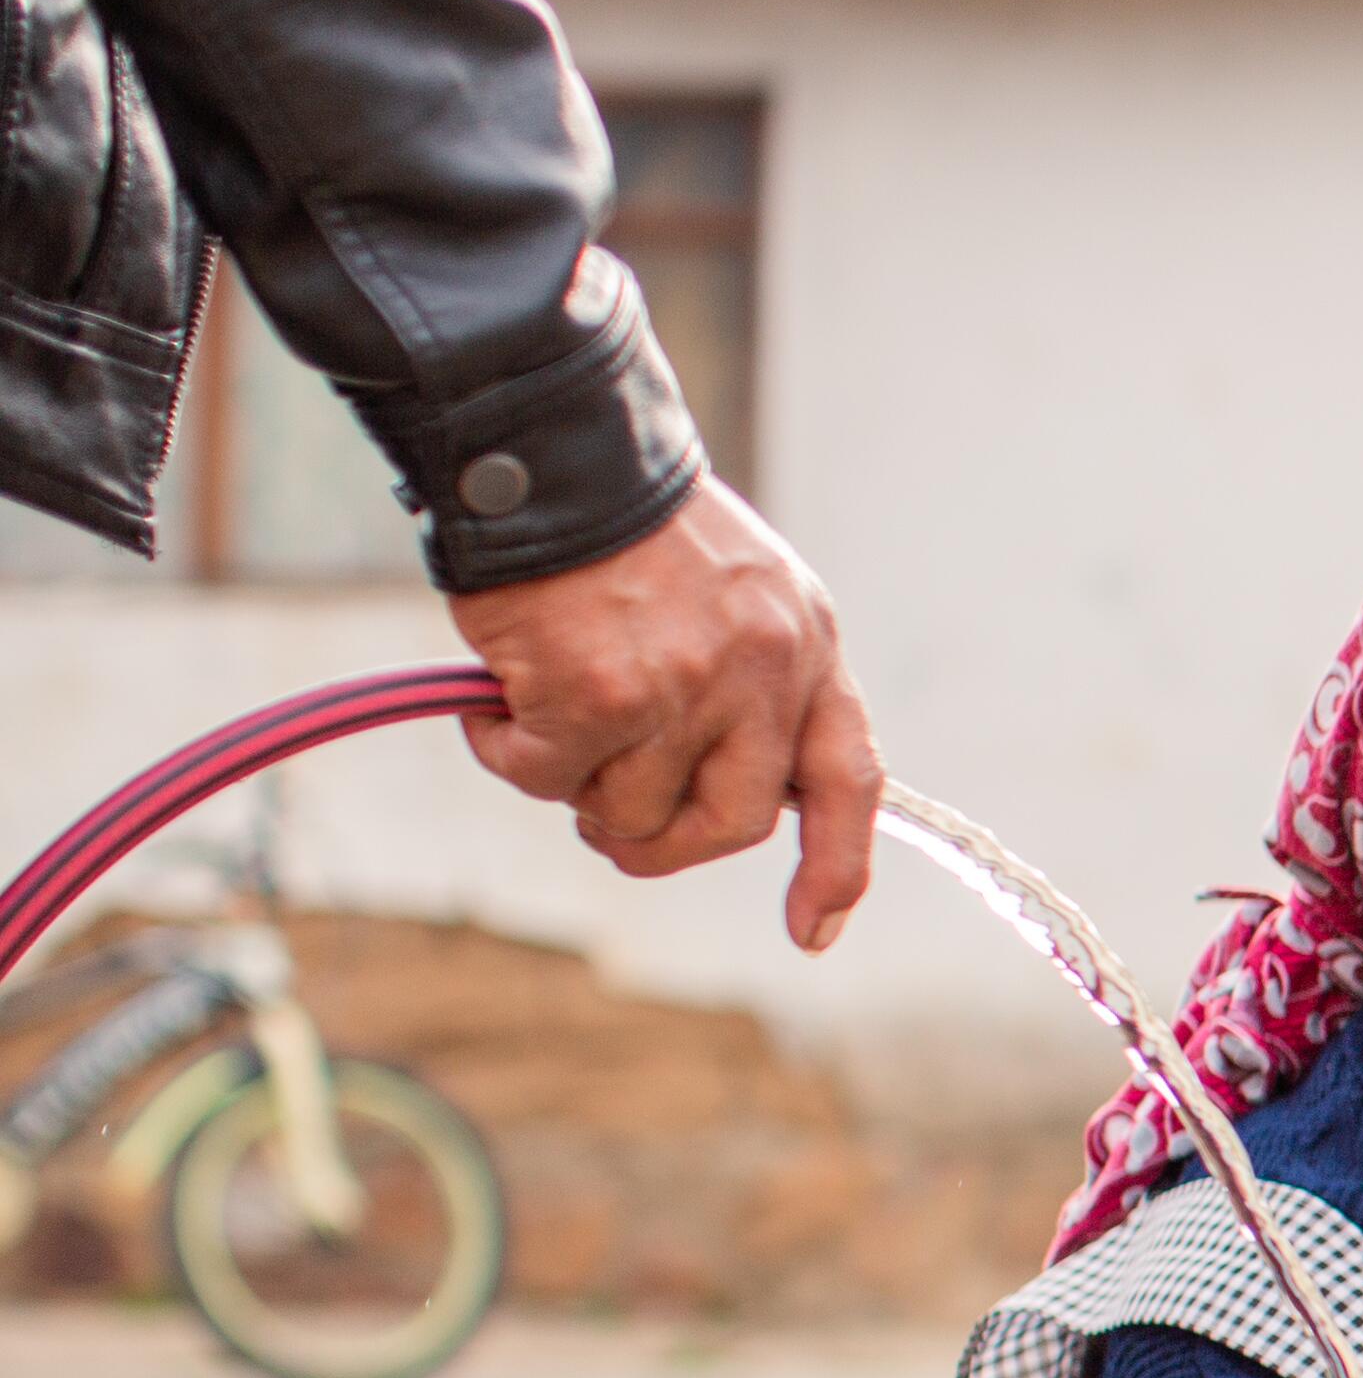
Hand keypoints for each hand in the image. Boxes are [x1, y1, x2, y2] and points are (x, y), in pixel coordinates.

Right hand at [444, 475, 883, 950]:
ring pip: (632, 809)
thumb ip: (752, 684)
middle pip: (731, 823)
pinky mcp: (599, 695)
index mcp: (805, 645)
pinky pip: (548, 777)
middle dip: (665, 846)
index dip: (837, 865)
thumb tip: (724, 792)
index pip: (849, 778)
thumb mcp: (738, 589)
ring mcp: (684, 687)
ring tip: (544, 718)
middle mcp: (761, 672)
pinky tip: (497, 704)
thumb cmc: (630, 523)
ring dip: (576, 785)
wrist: (554, 448)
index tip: (813, 929)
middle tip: (609, 829)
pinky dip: (509, 755)